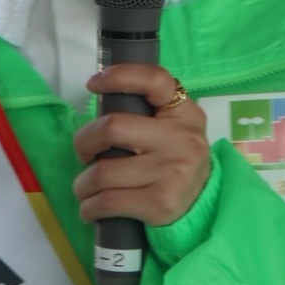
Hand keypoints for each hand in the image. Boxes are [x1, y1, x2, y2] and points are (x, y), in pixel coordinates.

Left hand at [72, 65, 210, 230]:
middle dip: (83, 142)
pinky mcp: (162, 204)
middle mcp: (182, 139)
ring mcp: (173, 172)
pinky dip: (89, 207)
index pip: (155, 80)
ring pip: (102, 172)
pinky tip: (91, 208)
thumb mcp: (173, 128)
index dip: (119, 76)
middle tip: (84, 154)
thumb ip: (144, 114)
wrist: (202, 205)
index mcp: (184, 113)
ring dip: (82, 184)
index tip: (93, 84)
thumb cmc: (174, 160)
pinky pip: (108, 202)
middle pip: (112, 128)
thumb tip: (96, 112)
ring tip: (86, 188)